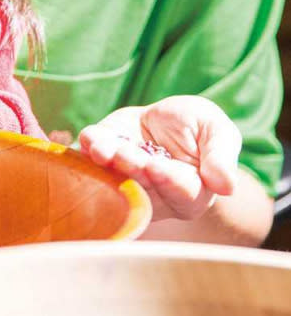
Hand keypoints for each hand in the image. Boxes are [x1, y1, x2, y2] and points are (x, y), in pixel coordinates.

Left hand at [78, 95, 240, 221]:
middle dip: (132, 169)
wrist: (164, 119)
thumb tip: (227, 186)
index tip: (156, 167)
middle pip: (143, 188)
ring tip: (103, 149)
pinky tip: (87, 139)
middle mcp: (155, 196)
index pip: (181, 193)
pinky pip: (90, 165)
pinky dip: (87, 150)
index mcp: (191, 193)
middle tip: (125, 154)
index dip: (168, 180)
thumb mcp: (217, 131)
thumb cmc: (197, 129)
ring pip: (114, 180)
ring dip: (107, 164)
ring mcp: (125, 183)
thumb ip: (221, 156)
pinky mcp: (101, 167)